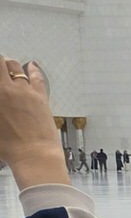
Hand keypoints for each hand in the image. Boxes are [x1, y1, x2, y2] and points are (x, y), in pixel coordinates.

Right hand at [0, 59, 67, 189]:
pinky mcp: (40, 95)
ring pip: (15, 66)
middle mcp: (6, 89)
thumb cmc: (9, 146)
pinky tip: (31, 66)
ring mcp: (24, 90)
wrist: (33, 154)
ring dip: (9, 64)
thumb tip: (1, 105)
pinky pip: (36, 76)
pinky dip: (33, 69)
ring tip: (6, 65)